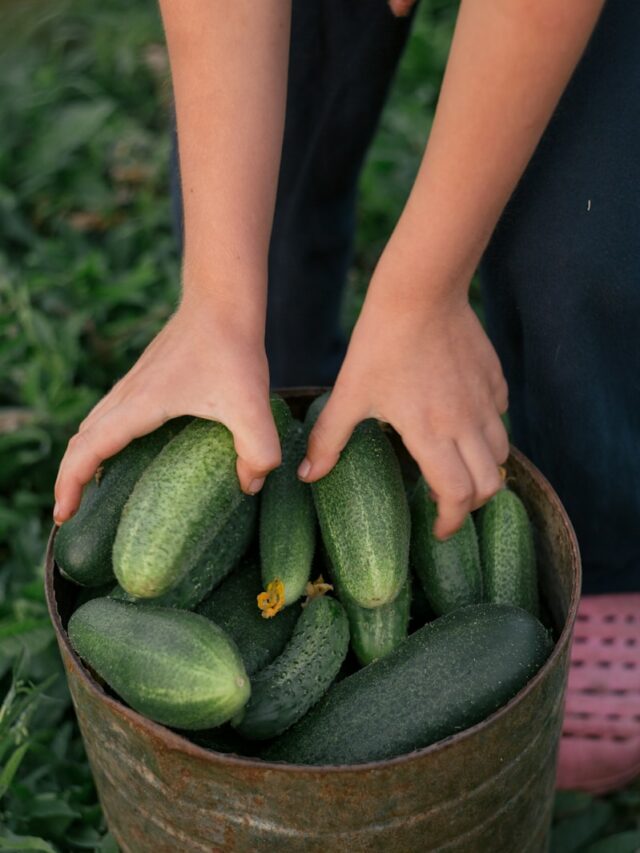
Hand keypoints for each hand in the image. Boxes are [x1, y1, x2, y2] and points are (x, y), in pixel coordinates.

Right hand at [54, 293, 279, 523]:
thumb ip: (259, 451)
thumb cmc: (232, 350)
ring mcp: (134, 385)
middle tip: (71, 512)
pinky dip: (102, 438)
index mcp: (139, 406)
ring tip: (92, 487)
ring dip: (84, 457)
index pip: (88, 450)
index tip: (64, 514)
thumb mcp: (253, 406)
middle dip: (70, 478)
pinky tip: (125, 451)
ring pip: (93, 426)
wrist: (223, 301)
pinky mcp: (146, 379)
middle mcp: (127, 396)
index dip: (70, 485)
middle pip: (81, 440)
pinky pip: (110, 414)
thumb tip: (249, 485)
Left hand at [300, 285, 508, 539]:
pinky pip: (501, 416)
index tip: (438, 529)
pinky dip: (488, 431)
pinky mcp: (494, 379)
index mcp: (431, 435)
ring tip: (459, 468)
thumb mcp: (350, 393)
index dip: (451, 521)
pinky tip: (465, 423)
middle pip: (490, 484)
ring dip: (484, 469)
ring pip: (501, 453)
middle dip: (473, 503)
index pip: (458, 496)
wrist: (421, 293)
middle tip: (450, 504)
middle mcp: (466, 424)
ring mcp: (485, 401)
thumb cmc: (381, 345)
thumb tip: (307, 475)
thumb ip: (330, 439)